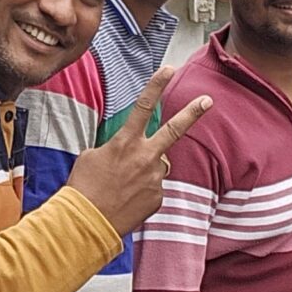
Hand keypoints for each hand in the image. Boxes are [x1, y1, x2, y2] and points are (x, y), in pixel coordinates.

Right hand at [63, 66, 214, 234]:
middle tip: (208, 100)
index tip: (169, 68)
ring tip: (123, 186)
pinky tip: (127, 201)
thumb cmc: (83, 188)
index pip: (143, 106)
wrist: (86, 223)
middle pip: (174, 130)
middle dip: (192, 113)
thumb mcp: (91, 157)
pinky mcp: (159, 198)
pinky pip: (154, 188)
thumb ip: (115, 149)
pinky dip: (143, 192)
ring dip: (145, 170)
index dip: (156, 85)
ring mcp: (155, 178)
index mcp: (125, 142)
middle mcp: (145, 157)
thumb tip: (129, 154)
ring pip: (157, 166)